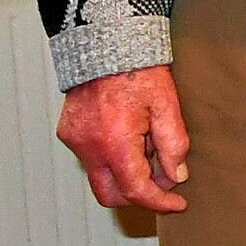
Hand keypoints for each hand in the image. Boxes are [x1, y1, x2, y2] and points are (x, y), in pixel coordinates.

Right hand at [56, 65, 190, 213]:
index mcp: (115, 141)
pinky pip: (91, 158)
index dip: (159, 202)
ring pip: (100, 177)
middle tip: (162, 179)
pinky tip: (128, 134)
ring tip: (145, 143)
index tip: (176, 203)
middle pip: (110, 194)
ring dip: (125, 173)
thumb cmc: (139, 68)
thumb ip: (173, 144)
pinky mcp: (69, 132)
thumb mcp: (167, 105)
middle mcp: (89, 146)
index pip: (135, 190)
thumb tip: (176, 176)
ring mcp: (75, 140)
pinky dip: (111, 157)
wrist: (108, 42)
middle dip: (137, 195)